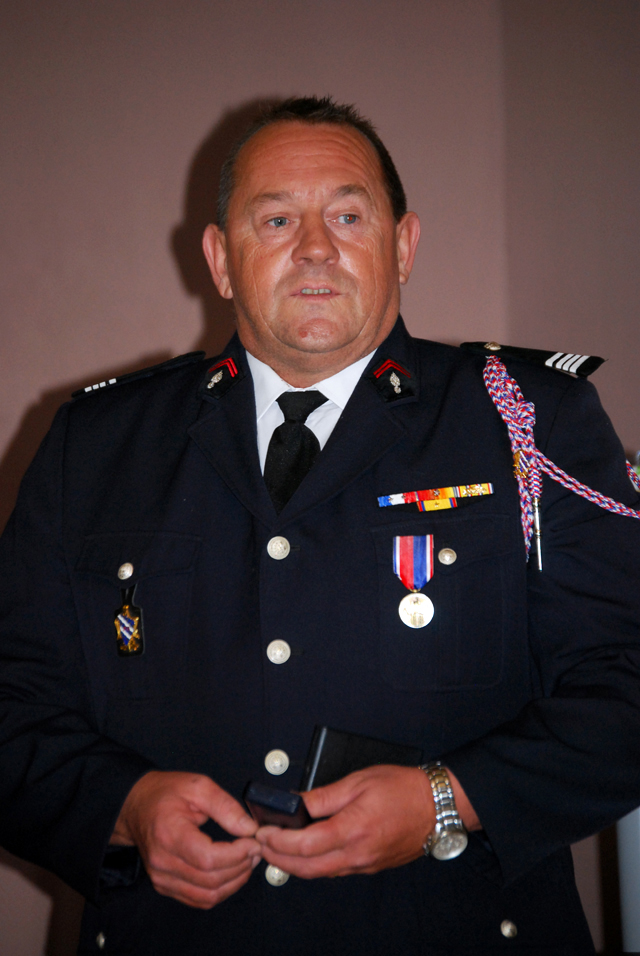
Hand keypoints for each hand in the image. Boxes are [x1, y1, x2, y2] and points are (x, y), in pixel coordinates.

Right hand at [111, 771, 260, 907]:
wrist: (137, 806)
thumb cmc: (165, 793)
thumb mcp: (198, 786)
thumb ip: (225, 806)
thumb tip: (250, 829)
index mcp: (169, 834)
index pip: (208, 859)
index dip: (237, 855)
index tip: (254, 842)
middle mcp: (163, 862)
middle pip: (210, 880)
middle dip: (241, 867)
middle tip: (256, 850)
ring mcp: (162, 878)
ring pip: (207, 896)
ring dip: (234, 882)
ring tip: (248, 861)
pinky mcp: (165, 886)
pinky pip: (198, 899)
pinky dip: (220, 891)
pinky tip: (232, 873)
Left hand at [256, 764, 433, 878]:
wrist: (437, 806)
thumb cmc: (403, 788)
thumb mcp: (358, 781)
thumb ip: (323, 796)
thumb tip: (295, 803)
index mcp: (353, 829)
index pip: (304, 844)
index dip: (278, 840)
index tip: (263, 831)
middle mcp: (358, 853)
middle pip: (307, 867)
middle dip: (278, 858)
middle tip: (261, 845)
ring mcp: (365, 864)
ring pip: (320, 874)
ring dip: (294, 865)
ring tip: (277, 848)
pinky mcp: (371, 867)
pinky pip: (336, 871)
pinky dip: (316, 865)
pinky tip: (308, 851)